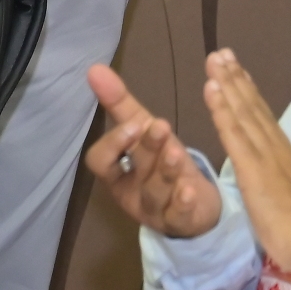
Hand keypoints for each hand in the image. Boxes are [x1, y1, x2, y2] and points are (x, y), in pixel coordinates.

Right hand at [82, 63, 223, 237]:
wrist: (195, 204)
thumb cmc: (161, 162)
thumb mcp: (143, 131)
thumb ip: (120, 103)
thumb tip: (95, 68)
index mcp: (117, 172)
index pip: (100, 162)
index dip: (114, 144)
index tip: (134, 123)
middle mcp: (131, 192)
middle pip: (134, 171)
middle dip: (147, 148)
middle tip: (161, 127)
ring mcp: (155, 210)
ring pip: (156, 193)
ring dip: (166, 171)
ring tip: (177, 152)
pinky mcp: (180, 222)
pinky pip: (178, 216)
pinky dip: (182, 203)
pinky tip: (190, 188)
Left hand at [199, 48, 290, 273]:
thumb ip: (284, 184)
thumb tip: (278, 178)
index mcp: (286, 158)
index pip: (264, 120)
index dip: (250, 94)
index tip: (238, 72)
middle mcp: (277, 150)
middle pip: (253, 108)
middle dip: (237, 79)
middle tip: (222, 53)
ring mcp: (265, 156)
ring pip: (243, 113)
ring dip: (227, 85)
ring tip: (214, 61)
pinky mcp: (253, 168)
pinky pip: (233, 133)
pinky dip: (222, 109)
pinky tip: (211, 89)